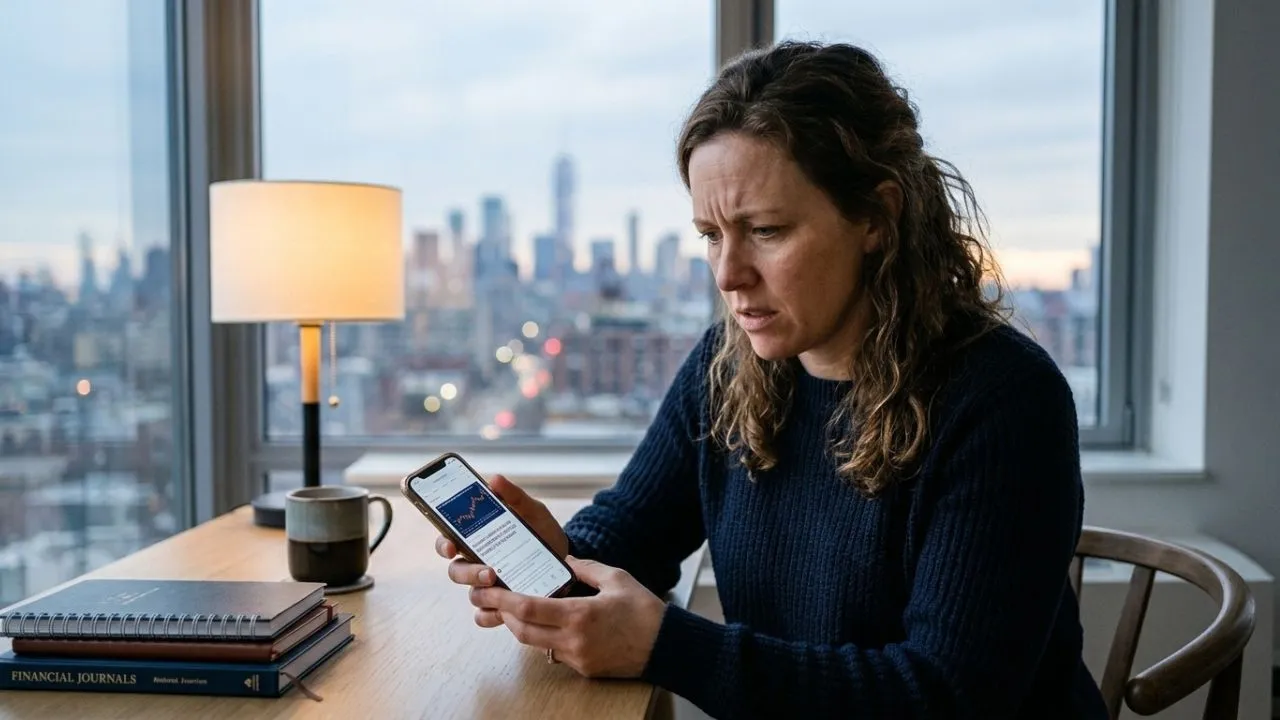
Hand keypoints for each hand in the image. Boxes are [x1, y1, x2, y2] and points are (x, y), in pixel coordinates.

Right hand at [435, 474, 568, 623]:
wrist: (566, 557)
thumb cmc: (542, 530)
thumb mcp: (531, 510)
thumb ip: (513, 496)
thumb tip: (494, 479)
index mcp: (476, 539)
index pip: (447, 541)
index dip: (443, 545)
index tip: (451, 546)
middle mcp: (476, 564)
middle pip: (456, 571)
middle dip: (469, 573)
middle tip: (490, 571)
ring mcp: (488, 586)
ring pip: (472, 595)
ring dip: (483, 593)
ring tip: (503, 588)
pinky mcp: (501, 605)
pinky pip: (485, 616)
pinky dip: (492, 615)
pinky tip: (505, 612)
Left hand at [470, 556, 666, 678]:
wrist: (668, 647)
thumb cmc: (645, 611)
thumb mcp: (617, 578)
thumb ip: (587, 567)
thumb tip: (566, 558)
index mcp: (579, 614)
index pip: (528, 609)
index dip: (503, 600)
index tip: (488, 591)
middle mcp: (574, 640)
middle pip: (523, 630)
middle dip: (504, 615)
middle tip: (493, 599)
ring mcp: (578, 658)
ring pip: (536, 644)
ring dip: (523, 627)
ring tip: (517, 609)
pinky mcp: (585, 669)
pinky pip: (556, 652)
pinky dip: (546, 637)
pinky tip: (549, 623)